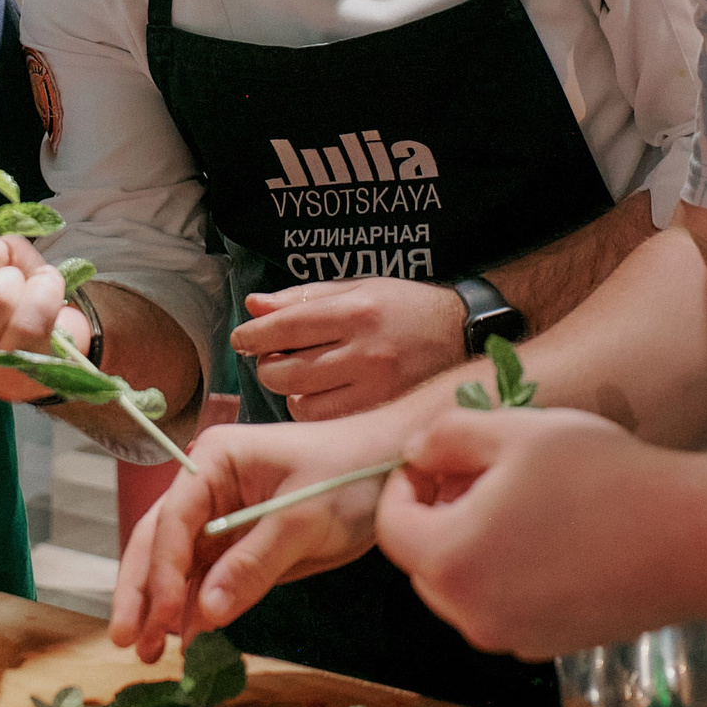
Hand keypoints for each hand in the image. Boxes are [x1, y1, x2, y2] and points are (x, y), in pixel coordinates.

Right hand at [108, 409, 397, 663]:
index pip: (173, 518)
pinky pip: (207, 578)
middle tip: (125, 639)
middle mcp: (207, 486)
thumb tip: (204, 613)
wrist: (392, 469)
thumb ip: (252, 565)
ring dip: (161, 606)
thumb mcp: (303, 520)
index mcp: (214, 461)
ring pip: (178, 565)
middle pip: (160, 540)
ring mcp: (221, 515)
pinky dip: (193, 608)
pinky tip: (182, 640)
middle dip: (141, 591)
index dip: (162, 570)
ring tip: (145, 651)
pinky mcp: (239, 543)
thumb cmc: (349, 476)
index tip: (161, 615)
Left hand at [231, 277, 470, 418]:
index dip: (253, 335)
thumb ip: (303, 298)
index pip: (285, 327)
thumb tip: (254, 306)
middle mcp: (365, 351)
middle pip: (285, 370)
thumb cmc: (406, 306)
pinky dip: (312, 408)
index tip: (242, 338)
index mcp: (356, 311)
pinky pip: (325, 419)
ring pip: (300, 401)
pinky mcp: (381, 412)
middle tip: (276, 356)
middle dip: (268, 364)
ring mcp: (375, 387)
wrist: (464, 332)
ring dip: (289, 390)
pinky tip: (322, 393)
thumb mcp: (358, 287)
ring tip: (303, 375)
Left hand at [376, 406, 706, 658]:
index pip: (392, 526)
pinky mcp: (550, 646)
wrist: (691, 539)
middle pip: (425, 561)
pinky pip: (506, 606)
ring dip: (475, 544)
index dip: (404, 485)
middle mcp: (471, 614)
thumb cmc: (602, 478)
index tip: (432, 460)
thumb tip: (416, 453)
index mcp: (448, 560)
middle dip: (439, 515)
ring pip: (466, 586)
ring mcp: (512, 637)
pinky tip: (554, 535)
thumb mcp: (513, 430)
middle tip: (478, 474)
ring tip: (520, 500)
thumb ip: (447, 437)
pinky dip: (511, 574)